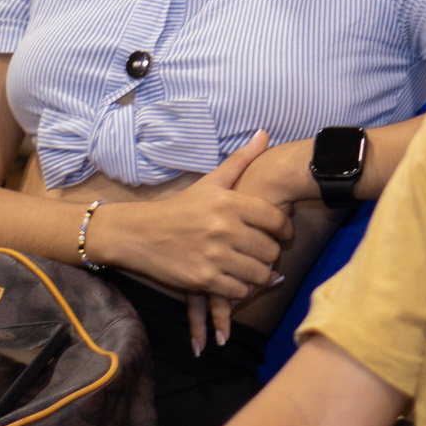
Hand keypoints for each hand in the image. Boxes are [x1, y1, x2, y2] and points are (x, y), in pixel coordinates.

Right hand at [182, 132, 294, 353]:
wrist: (139, 234)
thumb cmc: (180, 208)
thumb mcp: (209, 183)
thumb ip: (240, 161)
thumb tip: (264, 134)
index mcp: (228, 203)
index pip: (275, 219)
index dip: (286, 230)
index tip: (285, 235)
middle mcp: (223, 228)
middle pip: (270, 250)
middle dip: (271, 254)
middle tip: (265, 254)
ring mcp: (213, 256)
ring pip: (258, 274)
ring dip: (259, 275)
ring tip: (255, 270)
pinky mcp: (202, 280)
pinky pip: (239, 291)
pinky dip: (241, 289)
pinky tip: (236, 281)